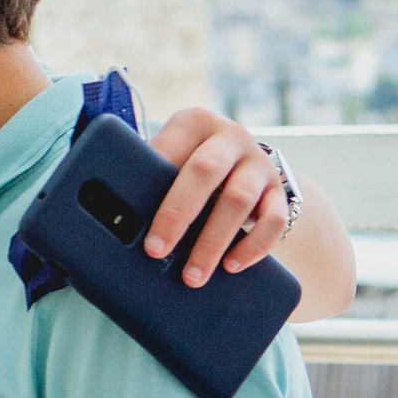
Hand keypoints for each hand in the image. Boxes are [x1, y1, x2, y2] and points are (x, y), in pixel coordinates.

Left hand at [143, 109, 288, 286]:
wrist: (241, 161)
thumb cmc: (187, 163)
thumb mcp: (170, 156)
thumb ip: (149, 174)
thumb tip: (116, 219)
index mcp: (195, 123)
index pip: (170, 151)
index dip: (153, 185)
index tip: (136, 221)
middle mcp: (231, 136)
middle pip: (204, 172)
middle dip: (177, 215)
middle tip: (155, 251)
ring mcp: (259, 163)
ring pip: (239, 200)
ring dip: (213, 242)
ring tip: (193, 274)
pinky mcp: (280, 189)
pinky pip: (274, 219)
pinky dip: (254, 246)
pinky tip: (232, 266)